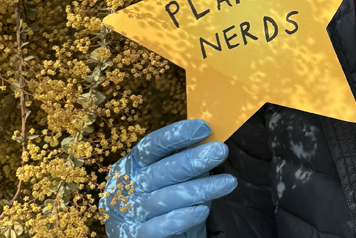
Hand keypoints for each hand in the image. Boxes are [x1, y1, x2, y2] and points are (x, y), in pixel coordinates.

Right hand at [102, 119, 235, 237]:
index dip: (176, 135)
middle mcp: (127, 186)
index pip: (151, 145)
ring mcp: (129, 212)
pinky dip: (182, 218)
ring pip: (165, 199)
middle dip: (193, 160)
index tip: (204, 128)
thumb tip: (211, 138)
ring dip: (200, 189)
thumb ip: (184, 157)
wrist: (145, 232)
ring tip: (228, 182)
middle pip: (161, 171)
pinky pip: (160, 227)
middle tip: (221, 151)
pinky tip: (203, 210)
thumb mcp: (169, 172)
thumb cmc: (163, 193)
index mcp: (134, 163)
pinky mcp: (135, 236)